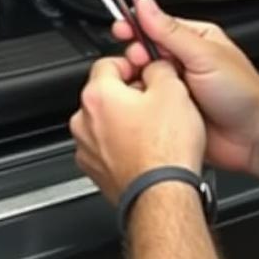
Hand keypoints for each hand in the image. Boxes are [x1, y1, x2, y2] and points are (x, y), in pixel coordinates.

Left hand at [70, 56, 205, 204]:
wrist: (162, 195)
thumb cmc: (165, 150)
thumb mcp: (174, 91)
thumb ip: (159, 69)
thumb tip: (154, 68)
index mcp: (98, 96)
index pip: (107, 63)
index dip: (131, 64)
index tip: (144, 72)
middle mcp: (84, 122)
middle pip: (105, 95)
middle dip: (129, 96)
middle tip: (157, 104)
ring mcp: (87, 149)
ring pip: (105, 123)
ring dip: (125, 123)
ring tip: (154, 131)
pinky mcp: (96, 171)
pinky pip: (107, 149)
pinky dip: (122, 147)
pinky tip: (146, 151)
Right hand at [114, 0, 258, 172]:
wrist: (254, 138)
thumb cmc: (243, 94)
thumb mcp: (204, 55)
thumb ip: (170, 31)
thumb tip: (146, 5)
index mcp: (195, 40)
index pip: (156, 26)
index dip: (137, 28)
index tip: (121, 31)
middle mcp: (185, 62)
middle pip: (146, 52)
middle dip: (137, 57)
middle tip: (138, 63)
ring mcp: (177, 87)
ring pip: (144, 79)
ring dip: (139, 81)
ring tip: (143, 85)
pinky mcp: (171, 111)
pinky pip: (148, 104)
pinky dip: (142, 103)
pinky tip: (142, 104)